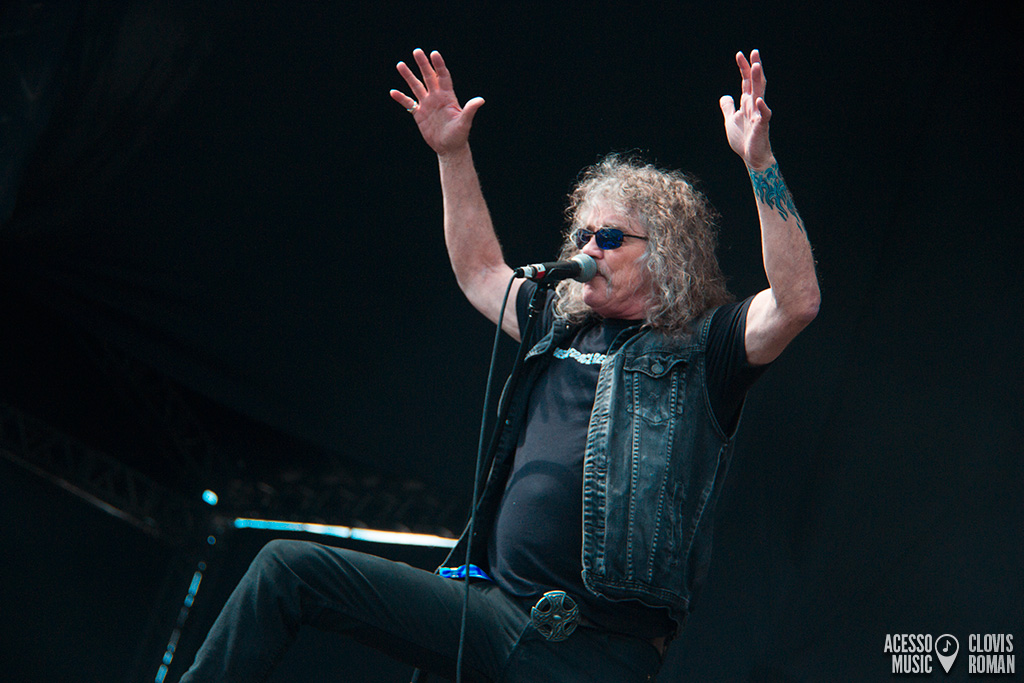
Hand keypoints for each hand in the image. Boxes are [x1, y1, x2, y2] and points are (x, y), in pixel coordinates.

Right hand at [390, 49, 484, 156]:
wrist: (449, 148)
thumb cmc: (459, 136)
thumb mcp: (464, 123)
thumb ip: (470, 110)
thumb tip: (480, 100)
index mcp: (448, 97)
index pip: (443, 77)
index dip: (439, 65)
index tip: (434, 53)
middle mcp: (437, 97)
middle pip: (428, 77)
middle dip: (423, 64)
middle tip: (417, 51)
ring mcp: (427, 105)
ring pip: (416, 87)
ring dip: (408, 76)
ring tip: (400, 65)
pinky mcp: (419, 114)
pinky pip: (409, 104)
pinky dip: (401, 98)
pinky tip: (393, 92)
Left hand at [719, 50, 773, 170]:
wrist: (751, 157)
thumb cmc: (743, 139)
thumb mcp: (731, 120)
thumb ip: (728, 108)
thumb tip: (725, 96)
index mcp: (747, 103)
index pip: (746, 81)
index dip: (743, 68)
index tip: (740, 54)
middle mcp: (754, 105)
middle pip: (755, 82)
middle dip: (754, 68)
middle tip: (754, 52)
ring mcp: (759, 114)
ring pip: (760, 93)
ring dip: (758, 80)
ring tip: (757, 66)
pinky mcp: (762, 126)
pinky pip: (763, 115)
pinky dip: (762, 107)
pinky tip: (758, 100)